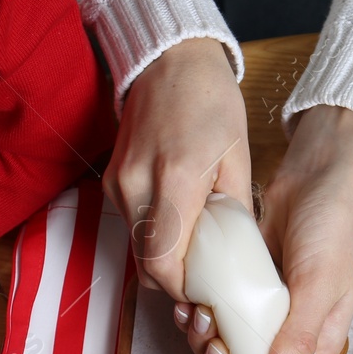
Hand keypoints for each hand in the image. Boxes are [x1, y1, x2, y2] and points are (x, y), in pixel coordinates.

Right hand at [104, 38, 250, 303]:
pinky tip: (182, 231)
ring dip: (166, 263)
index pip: (165, 262)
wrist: (170, 60)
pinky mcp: (111, 183)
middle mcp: (136, 185)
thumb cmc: (210, 101)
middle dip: (178, 284)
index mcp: (175, 177)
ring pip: (138, 251)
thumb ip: (237, 211)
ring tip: (200, 258)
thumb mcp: (239, 156)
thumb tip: (241, 257)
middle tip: (209, 285)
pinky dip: (156, 241)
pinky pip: (133, 229)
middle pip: (148, 265)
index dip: (185, 290)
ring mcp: (118, 184)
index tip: (210, 293)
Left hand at [180, 105, 352, 353]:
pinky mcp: (237, 285)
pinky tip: (191, 303)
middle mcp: (286, 332)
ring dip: (203, 342)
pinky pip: (213, 312)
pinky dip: (198, 315)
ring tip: (200, 319)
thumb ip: (300, 337)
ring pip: (224, 347)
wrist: (316, 174)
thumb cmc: (333, 229)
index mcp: (316, 342)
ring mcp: (259, 309)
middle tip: (214, 349)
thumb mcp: (321, 285)